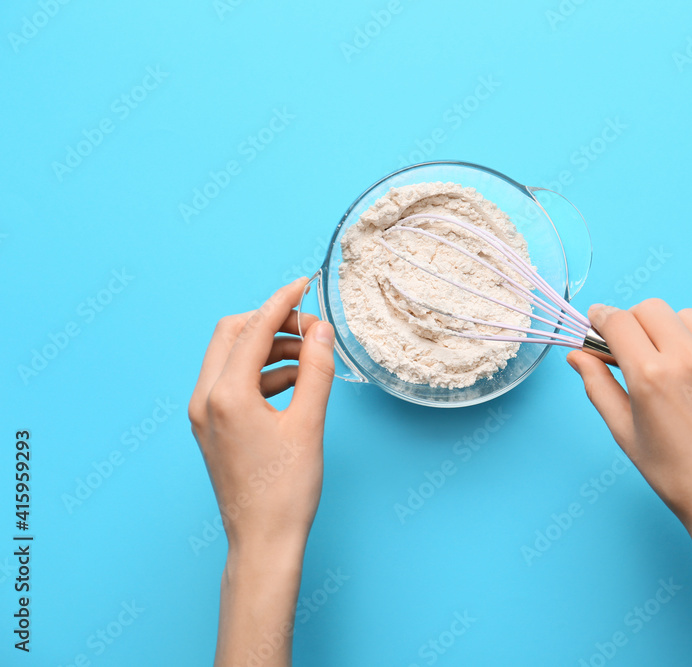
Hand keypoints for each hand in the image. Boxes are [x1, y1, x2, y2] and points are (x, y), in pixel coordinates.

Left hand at [189, 277, 335, 666]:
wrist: (262, 541)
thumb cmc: (284, 491)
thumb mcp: (309, 424)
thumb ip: (316, 370)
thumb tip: (320, 331)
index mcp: (225, 395)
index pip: (252, 329)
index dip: (281, 302)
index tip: (303, 283)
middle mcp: (205, 400)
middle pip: (232, 334)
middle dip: (271, 321)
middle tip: (310, 326)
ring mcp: (204, 414)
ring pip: (232, 357)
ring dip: (268, 347)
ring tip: (310, 355)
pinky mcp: (212, 427)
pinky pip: (233, 382)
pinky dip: (262, 372)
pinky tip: (295, 381)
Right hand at [567, 300, 691, 665]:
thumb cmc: (677, 475)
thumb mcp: (625, 433)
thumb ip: (598, 387)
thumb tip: (578, 355)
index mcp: (651, 376)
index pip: (618, 321)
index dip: (602, 318)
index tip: (598, 322)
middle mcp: (690, 359)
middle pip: (651, 309)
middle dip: (635, 322)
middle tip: (635, 347)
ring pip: (689, 318)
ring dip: (674, 332)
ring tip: (675, 366)